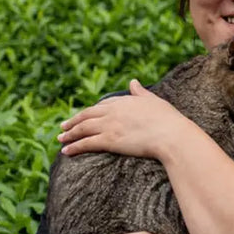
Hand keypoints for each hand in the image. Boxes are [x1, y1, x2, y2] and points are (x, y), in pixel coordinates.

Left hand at [59, 80, 192, 159]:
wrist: (172, 135)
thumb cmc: (168, 120)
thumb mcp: (154, 101)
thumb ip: (141, 92)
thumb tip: (133, 81)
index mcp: (124, 101)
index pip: (101, 105)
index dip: (90, 111)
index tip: (84, 116)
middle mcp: (112, 112)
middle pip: (86, 116)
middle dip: (73, 121)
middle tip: (63, 127)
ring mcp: (109, 125)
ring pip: (82, 129)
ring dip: (69, 134)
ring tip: (61, 139)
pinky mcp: (108, 140)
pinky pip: (86, 143)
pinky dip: (74, 147)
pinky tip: (66, 152)